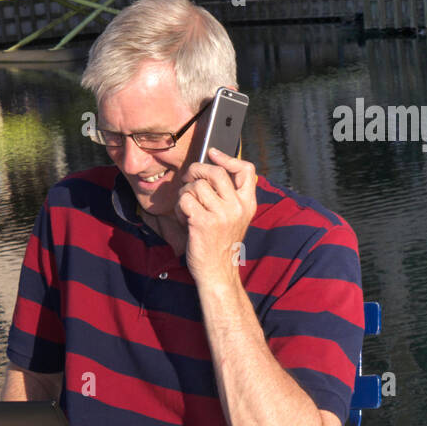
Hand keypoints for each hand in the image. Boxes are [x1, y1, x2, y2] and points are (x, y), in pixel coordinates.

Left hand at [174, 148, 256, 286]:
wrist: (218, 272)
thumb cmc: (221, 244)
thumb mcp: (235, 219)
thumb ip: (229, 197)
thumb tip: (210, 170)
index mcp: (248, 204)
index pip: (247, 171)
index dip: (228, 158)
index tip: (212, 153)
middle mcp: (237, 207)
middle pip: (215, 172)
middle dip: (196, 170)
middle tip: (188, 178)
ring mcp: (221, 214)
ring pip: (196, 186)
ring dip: (185, 194)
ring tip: (187, 208)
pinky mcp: (203, 222)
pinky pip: (185, 200)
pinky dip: (179, 207)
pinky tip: (184, 218)